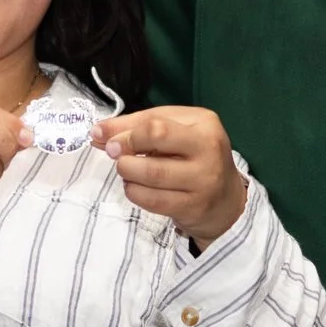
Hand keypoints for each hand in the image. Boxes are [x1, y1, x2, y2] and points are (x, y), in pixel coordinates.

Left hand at [99, 107, 248, 248]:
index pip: (155, 120)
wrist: (226, 201)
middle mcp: (208, 147)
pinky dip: (135, 192)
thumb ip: (137, 128)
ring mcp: (204, 179)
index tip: (101, 135)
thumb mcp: (174, 134)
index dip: (123, 128)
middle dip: (125, 145)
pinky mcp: (194, 206)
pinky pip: (153, 200)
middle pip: (156, 137)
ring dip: (127, 171)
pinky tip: (134, 188)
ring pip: (152, 172)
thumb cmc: (194, 158)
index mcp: (204, 122)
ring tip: (126, 171)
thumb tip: (99, 132)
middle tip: (113, 153)